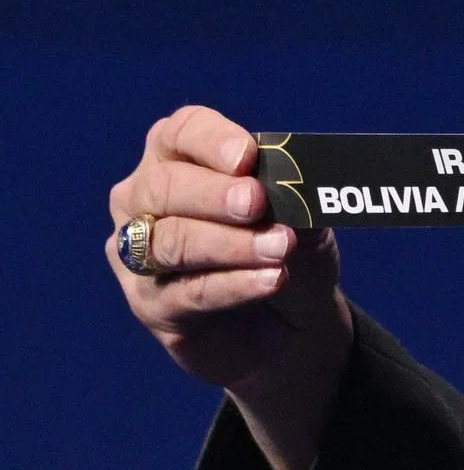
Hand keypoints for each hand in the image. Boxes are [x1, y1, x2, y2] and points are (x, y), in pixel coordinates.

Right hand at [107, 106, 352, 469]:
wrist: (298, 335)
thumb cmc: (303, 262)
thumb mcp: (315, 229)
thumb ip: (304, 207)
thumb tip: (300, 194)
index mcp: (186, 162)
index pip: (181, 133)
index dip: (210, 141)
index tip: (251, 156)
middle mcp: (149, 202)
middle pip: (164, 187)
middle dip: (218, 198)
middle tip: (263, 204)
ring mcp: (142, 257)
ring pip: (168, 244)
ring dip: (226, 246)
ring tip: (280, 251)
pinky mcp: (156, 309)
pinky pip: (185, 297)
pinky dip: (230, 287)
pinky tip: (269, 280)